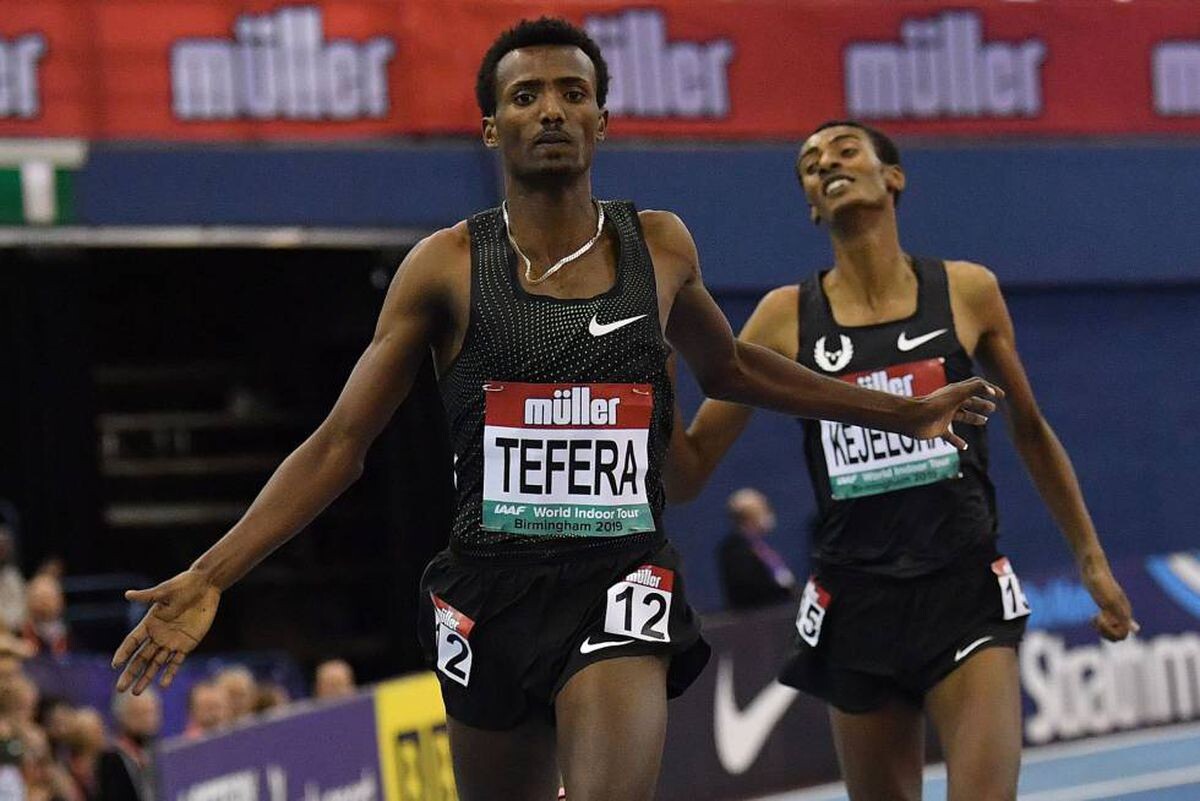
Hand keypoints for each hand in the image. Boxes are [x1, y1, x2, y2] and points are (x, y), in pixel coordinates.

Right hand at [112, 569, 220, 693]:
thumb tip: (127, 594)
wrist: (206, 587)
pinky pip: (176, 662)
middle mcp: (158, 635)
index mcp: (150, 623)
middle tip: (119, 689)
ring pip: (156, 664)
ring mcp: (172, 641)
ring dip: (146, 678)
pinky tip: (163, 685)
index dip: (124, 653)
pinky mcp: (187, 644)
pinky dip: (170, 673)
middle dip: (131, 673)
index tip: (115, 665)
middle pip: (141, 657)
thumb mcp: (165, 591)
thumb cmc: (184, 585)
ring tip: (135, 692)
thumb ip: (147, 596)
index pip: (133, 641)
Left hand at [909, 378, 1003, 448]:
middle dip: (981, 404)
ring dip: (974, 418)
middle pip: (970, 402)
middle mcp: (950, 403)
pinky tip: (964, 446)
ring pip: (962, 417)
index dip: (989, 389)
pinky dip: (958, 441)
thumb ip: (975, 389)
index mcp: (956, 392)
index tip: (1002, 395)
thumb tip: (993, 391)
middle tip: (993, 409)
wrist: (911, 418)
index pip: (976, 387)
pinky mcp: (938, 430)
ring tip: (984, 422)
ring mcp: (944, 417)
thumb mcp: (957, 394)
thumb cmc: (933, 405)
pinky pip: (950, 436)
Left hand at [1079, 551, 1138, 640]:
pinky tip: (1092, 618)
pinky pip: (1107, 624)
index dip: (1110, 632)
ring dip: (1102, 631)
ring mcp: (1113, 610)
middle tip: (1096, 622)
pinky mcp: (1104, 606)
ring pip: (1112, 631)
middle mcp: (1121, 613)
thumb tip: (1136, 630)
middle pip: (1118, 636)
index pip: (1123, 635)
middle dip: (1106, 634)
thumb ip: (1122, 615)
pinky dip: (1099, 626)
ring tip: (1094, 619)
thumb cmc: (1101, 584)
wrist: (1092, 569)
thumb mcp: (1109, 601)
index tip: (1101, 618)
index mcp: (1124, 613)